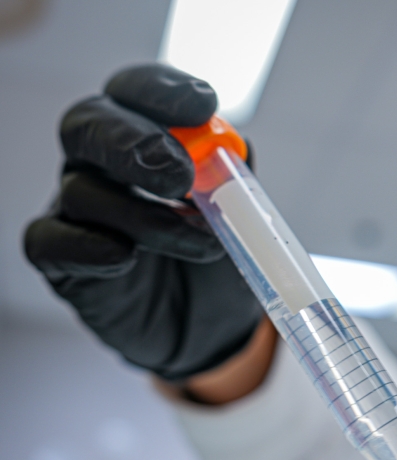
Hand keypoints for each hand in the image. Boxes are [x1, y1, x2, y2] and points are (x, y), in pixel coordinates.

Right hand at [24, 63, 263, 382]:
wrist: (209, 326)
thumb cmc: (219, 258)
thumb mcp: (241, 216)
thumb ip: (236, 179)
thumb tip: (235, 148)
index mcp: (144, 137)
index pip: (134, 92)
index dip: (161, 91)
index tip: (204, 104)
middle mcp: (102, 165)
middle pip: (89, 125)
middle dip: (133, 143)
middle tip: (179, 174)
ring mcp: (77, 211)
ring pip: (83, 191)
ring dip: (148, 217)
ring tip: (203, 244)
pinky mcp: (62, 261)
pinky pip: (51, 242)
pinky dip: (90, 247)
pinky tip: (126, 257)